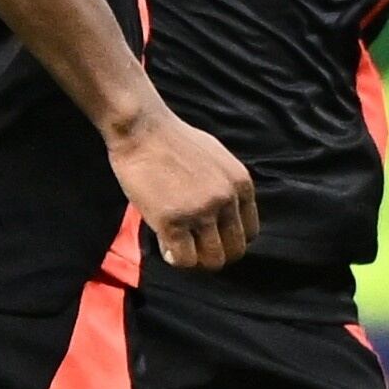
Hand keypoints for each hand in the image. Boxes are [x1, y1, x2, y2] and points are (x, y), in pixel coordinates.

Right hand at [108, 107, 259, 269]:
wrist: (140, 127)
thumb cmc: (172, 139)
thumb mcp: (216, 158)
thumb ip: (226, 186)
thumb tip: (225, 214)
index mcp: (241, 184)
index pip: (249, 233)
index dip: (228, 239)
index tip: (210, 236)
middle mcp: (226, 200)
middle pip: (234, 251)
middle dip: (213, 253)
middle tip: (193, 246)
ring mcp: (200, 212)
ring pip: (212, 260)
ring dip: (195, 259)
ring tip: (178, 245)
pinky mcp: (172, 221)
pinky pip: (183, 259)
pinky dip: (174, 257)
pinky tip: (164, 243)